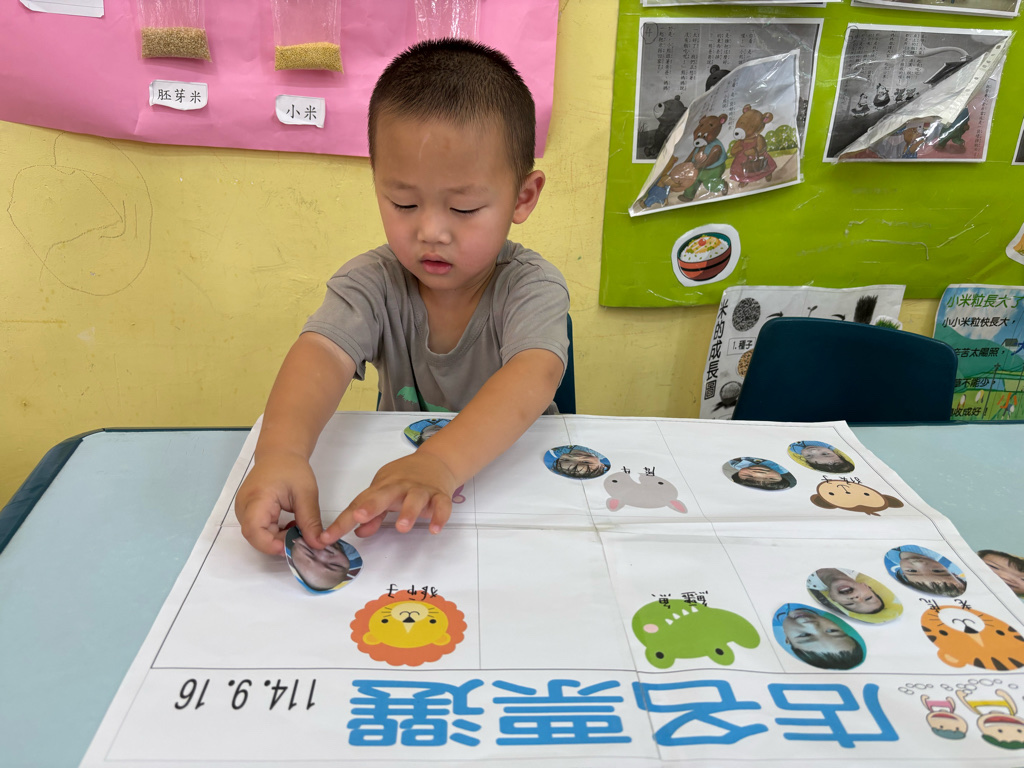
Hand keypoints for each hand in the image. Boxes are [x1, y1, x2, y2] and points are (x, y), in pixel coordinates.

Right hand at [235, 450, 324, 555]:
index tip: (292, 546)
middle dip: (278, 543)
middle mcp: (244, 506)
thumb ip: (310, 521)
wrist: (279, 453)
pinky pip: (258, 529)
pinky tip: (289, 525)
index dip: (270, 544)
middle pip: (255, 536)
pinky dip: (274, 532)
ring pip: (257, 535)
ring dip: (277, 538)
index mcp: (257, 498)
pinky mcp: (247, 511)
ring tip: (297, 529)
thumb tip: (317, 545)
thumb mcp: (306, 494)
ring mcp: (243, 509)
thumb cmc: (292, 469)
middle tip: (301, 539)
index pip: (254, 530)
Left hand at [320, 450, 456, 541]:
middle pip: (384, 495)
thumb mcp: (385, 492)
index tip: (327, 538)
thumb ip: (373, 514)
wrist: (436, 461)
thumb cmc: (405, 479)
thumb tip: (358, 532)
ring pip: (415, 499)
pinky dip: (439, 516)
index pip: (358, 505)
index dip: (342, 522)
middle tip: (360, 516)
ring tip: (402, 528)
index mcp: (382, 488)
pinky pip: (441, 505)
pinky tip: (434, 529)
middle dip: (372, 506)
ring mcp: (421, 491)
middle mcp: (400, 488)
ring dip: (409, 512)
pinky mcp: (440, 495)